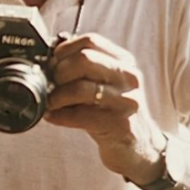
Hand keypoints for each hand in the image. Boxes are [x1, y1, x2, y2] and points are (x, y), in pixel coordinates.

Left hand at [45, 33, 164, 181]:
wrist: (139, 148)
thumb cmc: (113, 112)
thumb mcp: (104, 84)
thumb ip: (83, 69)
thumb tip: (49, 57)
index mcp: (123, 62)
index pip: (90, 41)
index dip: (64, 50)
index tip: (52, 62)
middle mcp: (128, 77)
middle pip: (84, 60)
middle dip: (59, 72)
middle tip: (50, 85)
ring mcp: (126, 101)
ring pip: (80, 88)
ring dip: (56, 96)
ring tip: (49, 103)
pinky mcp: (119, 124)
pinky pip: (80, 115)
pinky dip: (59, 116)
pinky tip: (51, 117)